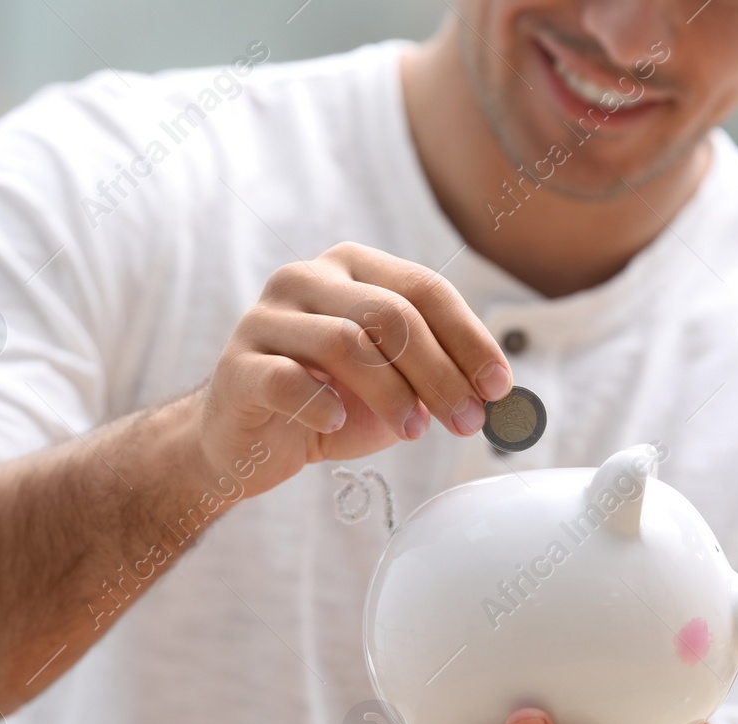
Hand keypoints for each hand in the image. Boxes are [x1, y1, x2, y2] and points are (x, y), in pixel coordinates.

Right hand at [194, 241, 512, 490]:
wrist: (246, 442)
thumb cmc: (329, 405)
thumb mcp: (396, 388)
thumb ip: (439, 380)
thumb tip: (500, 396)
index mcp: (352, 268)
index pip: (425, 289)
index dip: (470, 339)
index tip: (499, 388)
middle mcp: (306, 278)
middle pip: (391, 315)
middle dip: (441, 373)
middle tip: (468, 422)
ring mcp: (266, 319)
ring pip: (345, 342)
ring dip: (394, 393)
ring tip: (415, 433)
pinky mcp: (238, 366)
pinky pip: (287, 380)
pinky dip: (322, 404)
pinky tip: (338, 424)